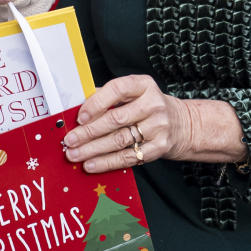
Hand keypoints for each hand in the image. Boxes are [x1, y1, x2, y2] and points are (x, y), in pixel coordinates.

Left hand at [62, 75, 191, 172]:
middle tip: (69, 140)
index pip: (117, 90)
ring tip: (74, 154)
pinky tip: (91, 164)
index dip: (96, 103)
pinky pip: (129, 157)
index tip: (79, 116)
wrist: (181, 124)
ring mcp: (159, 127)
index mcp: (143, 85)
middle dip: (88, 132)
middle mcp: (153, 105)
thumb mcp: (132, 93)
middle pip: (116, 119)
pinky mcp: (160, 147)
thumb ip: (105, 96)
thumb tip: (74, 106)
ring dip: (93, 149)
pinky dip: (107, 162)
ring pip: (119, 140)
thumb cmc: (146, 106)